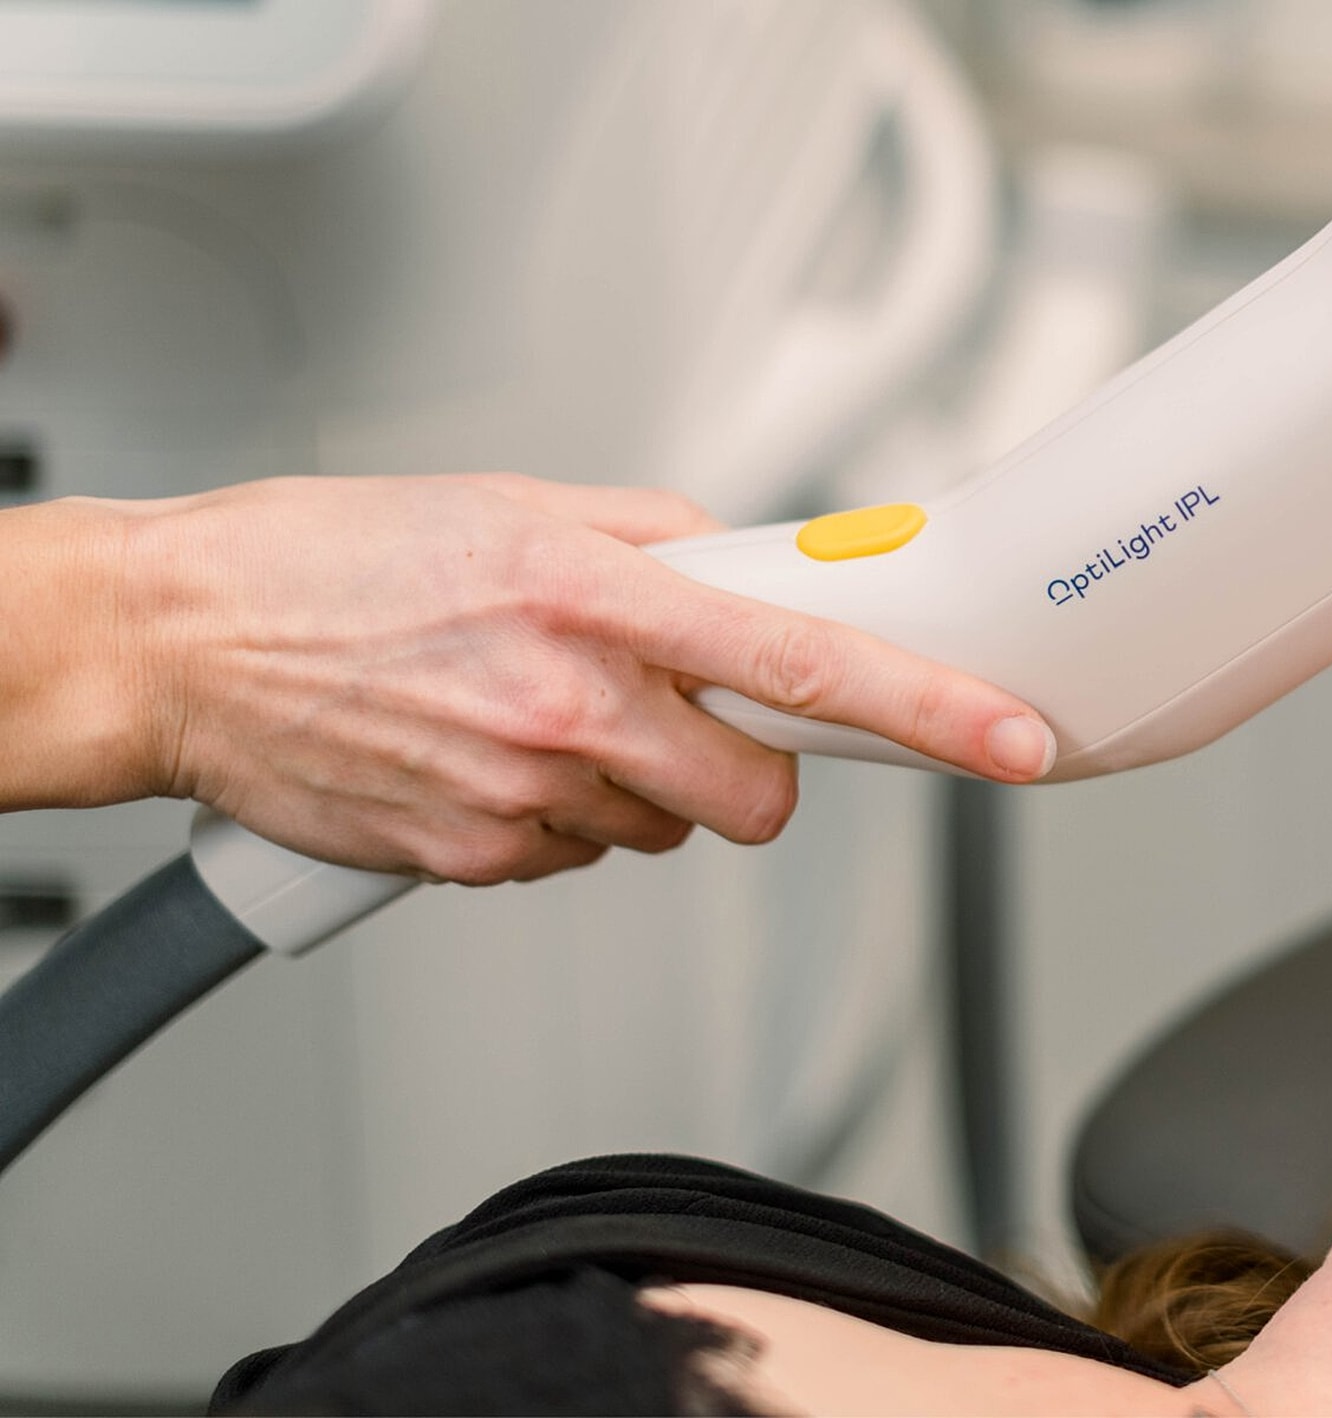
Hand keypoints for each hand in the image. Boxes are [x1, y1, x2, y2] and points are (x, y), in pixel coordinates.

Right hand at [92, 474, 1051, 883]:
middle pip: (754, 798)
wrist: (176, 639)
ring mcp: (521, 795)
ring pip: (665, 829)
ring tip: (535, 712)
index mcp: (596, 597)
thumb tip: (764, 574)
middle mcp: (569, 704)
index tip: (1012, 738)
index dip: (931, 709)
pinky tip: (485, 755)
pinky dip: (561, 815)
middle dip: (746, 771)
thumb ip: (661, 541)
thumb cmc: (329, 561)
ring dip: (637, 783)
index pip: (807, 664)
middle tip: (681, 715)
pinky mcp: (477, 861)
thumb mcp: (516, 504)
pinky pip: (580, 855)